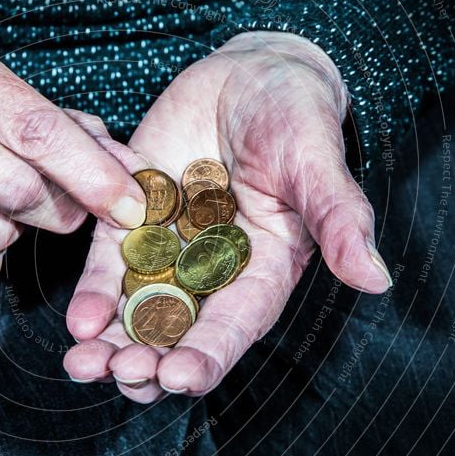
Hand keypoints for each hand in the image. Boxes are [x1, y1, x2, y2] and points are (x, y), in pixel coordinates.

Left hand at [64, 31, 392, 402]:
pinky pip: (109, 264)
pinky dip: (93, 293)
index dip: (207, 358)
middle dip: (147, 361)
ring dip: (110, 344)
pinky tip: (78, 321)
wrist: (246, 78)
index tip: (178, 378)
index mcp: (262, 273)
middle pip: (176, 334)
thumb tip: (376, 279)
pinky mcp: (132, 223)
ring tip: (82, 365)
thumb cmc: (295, 116)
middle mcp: (211, 275)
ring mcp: (168, 252)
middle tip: (121, 374)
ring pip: (135, 312)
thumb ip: (339, 218)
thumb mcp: (316, 161)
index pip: (233, 329)